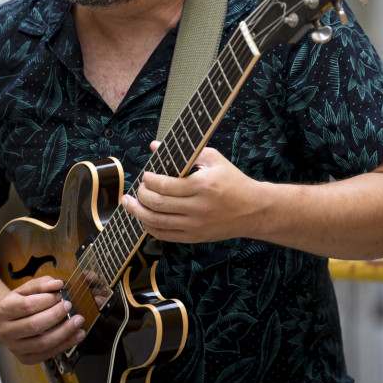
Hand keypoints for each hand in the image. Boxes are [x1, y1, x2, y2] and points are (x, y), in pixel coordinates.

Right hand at [0, 276, 85, 364]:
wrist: (8, 322)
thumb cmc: (20, 303)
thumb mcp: (26, 290)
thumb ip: (42, 284)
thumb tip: (57, 284)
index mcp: (4, 310)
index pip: (27, 305)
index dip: (46, 300)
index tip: (59, 295)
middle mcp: (6, 331)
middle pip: (34, 325)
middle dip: (56, 315)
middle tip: (69, 306)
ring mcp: (14, 347)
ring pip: (42, 342)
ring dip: (64, 332)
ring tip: (78, 321)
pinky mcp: (25, 358)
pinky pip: (47, 354)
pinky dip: (65, 344)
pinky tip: (77, 335)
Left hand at [121, 142, 261, 242]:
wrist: (253, 209)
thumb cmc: (232, 181)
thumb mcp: (213, 159)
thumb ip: (183, 152)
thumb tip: (154, 146)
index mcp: (202, 186)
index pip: (165, 185)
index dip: (149, 180)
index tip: (146, 175)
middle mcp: (198, 207)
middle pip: (157, 204)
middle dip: (140, 195)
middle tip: (137, 188)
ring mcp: (196, 225)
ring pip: (157, 222)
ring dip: (138, 212)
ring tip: (129, 204)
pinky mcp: (195, 237)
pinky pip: (165, 235)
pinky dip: (150, 227)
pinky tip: (144, 218)